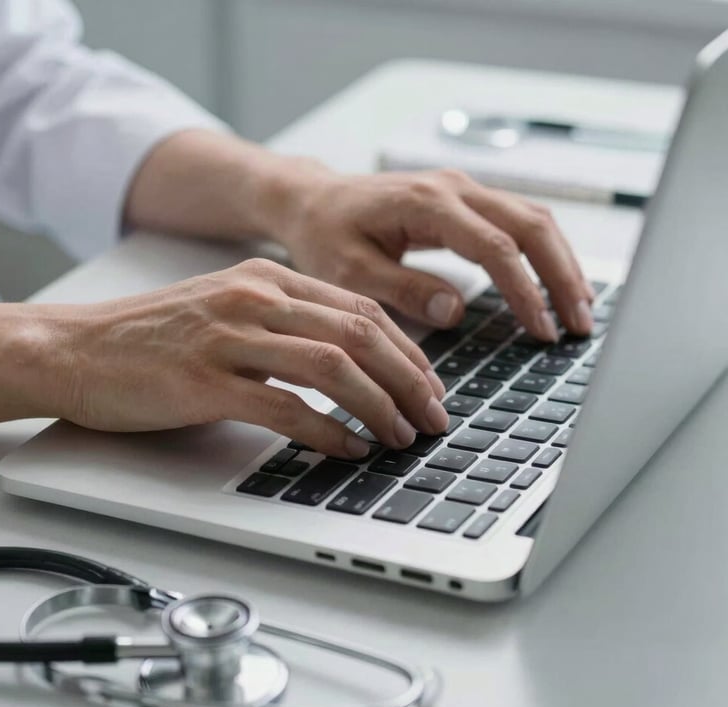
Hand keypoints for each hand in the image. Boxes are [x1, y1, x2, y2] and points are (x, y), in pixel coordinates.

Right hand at [46, 259, 447, 455]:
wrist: (74, 348)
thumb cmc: (153, 338)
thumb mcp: (229, 312)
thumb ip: (285, 326)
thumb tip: (349, 365)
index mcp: (267, 279)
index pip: (360, 309)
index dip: (407, 351)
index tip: (430, 385)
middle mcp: (255, 298)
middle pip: (359, 334)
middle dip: (408, 380)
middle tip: (432, 417)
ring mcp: (230, 337)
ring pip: (332, 367)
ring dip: (378, 406)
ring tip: (400, 437)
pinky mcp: (205, 380)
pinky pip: (285, 406)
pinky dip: (327, 431)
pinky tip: (349, 448)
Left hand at [272, 167, 594, 339]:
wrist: (314, 202)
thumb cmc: (325, 235)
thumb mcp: (350, 272)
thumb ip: (403, 290)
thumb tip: (456, 310)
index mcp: (426, 204)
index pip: (495, 247)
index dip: (525, 291)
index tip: (543, 330)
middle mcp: (453, 188)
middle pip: (532, 225)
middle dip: (562, 276)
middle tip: (580, 324)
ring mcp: (462, 189)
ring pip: (533, 219)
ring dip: (561, 263)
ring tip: (580, 308)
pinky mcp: (463, 200)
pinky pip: (517, 221)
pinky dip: (543, 252)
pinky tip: (553, 282)